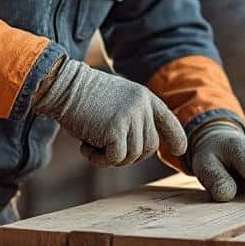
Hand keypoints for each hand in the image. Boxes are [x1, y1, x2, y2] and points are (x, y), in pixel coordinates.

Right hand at [32, 58, 185, 166]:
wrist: (64, 85)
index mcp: (145, 97)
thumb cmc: (84, 97)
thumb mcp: (117, 101)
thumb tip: (144, 149)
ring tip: (92, 143)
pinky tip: (86, 147)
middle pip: (148, 147)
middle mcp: (143, 106)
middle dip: (128, 155)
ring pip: (132, 156)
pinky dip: (99, 160)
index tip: (180, 150)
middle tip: (104, 147)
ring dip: (110, 158)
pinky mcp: (116, 129)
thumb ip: (132, 118)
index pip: (168, 120)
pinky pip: (116, 158)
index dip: (176, 137)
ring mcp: (131, 117)